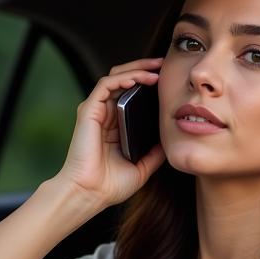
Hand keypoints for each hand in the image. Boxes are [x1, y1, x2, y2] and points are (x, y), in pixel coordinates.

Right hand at [54, 57, 166, 208]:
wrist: (90, 194)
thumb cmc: (110, 185)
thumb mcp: (142, 167)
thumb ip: (154, 154)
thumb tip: (171, 142)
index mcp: (115, 126)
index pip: (131, 95)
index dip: (148, 83)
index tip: (168, 80)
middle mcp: (105, 115)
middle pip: (124, 80)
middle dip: (144, 68)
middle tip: (163, 64)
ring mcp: (96, 111)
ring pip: (116, 77)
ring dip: (136, 69)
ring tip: (156, 69)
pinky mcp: (88, 110)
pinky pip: (105, 85)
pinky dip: (122, 78)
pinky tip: (138, 79)